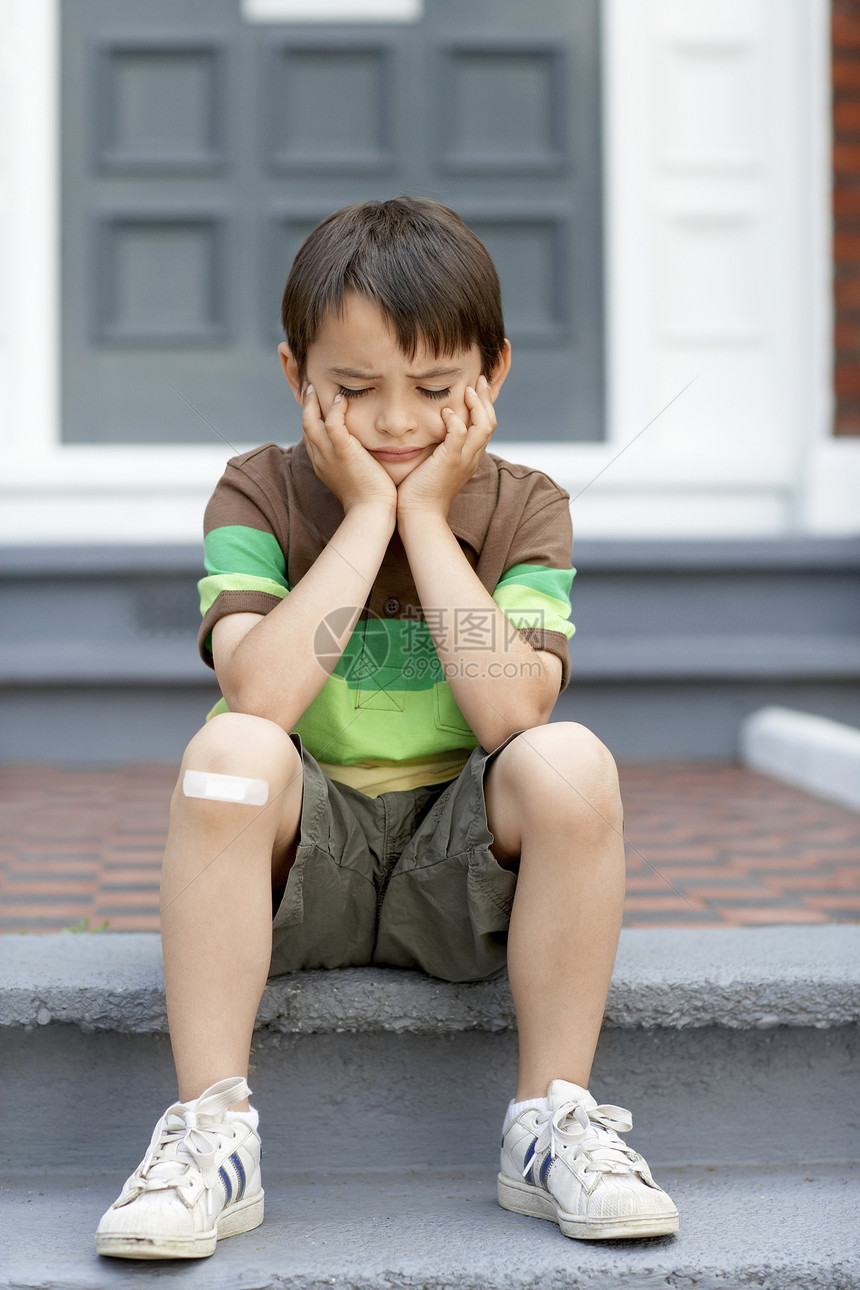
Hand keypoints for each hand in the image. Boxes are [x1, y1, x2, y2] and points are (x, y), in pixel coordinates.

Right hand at [301, 386, 395, 514]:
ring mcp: (329, 455)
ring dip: (313, 402)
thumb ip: (353, 464)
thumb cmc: (370, 500)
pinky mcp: (343, 452)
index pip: (311, 437)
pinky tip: (342, 399)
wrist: (371, 512)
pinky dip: (335, 408)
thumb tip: (363, 456)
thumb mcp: (355, 479)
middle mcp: (320, 459)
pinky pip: (332, 423)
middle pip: (306, 426)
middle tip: (310, 389)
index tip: (315, 406)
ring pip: (311, 421)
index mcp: (322, 465)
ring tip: (317, 387)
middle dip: (306, 406)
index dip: (311, 420)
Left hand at [396, 376, 495, 521]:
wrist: (420, 515)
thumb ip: (439, 449)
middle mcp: (472, 458)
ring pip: (483, 426)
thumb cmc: (421, 492)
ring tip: (468, 389)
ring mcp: (463, 460)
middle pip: (490, 423)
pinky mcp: (450, 462)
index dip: (484, 407)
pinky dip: (456, 421)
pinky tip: (445, 412)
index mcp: (470, 458)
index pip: (485, 427)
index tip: (476, 389)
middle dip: (486, 399)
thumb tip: (431, 432)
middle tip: (479, 381)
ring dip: (477, 405)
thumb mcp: (435, 466)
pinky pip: (460, 435)